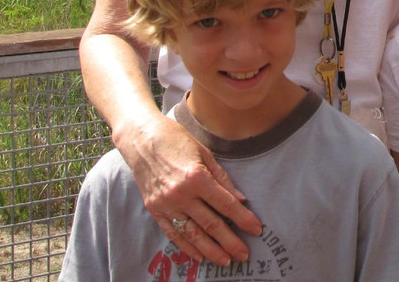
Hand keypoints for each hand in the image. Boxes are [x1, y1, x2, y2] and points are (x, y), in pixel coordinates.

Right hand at [116, 112, 262, 264]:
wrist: (141, 138)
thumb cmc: (176, 140)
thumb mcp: (205, 153)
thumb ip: (223, 179)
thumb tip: (240, 199)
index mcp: (197, 177)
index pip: (225, 204)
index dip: (243, 219)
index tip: (256, 229)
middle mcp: (181, 194)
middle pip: (211, 224)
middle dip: (230, 242)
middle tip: (244, 255)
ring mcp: (166, 204)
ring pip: (192, 234)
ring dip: (211, 250)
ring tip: (225, 260)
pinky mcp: (154, 210)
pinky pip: (173, 233)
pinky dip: (186, 247)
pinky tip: (199, 256)